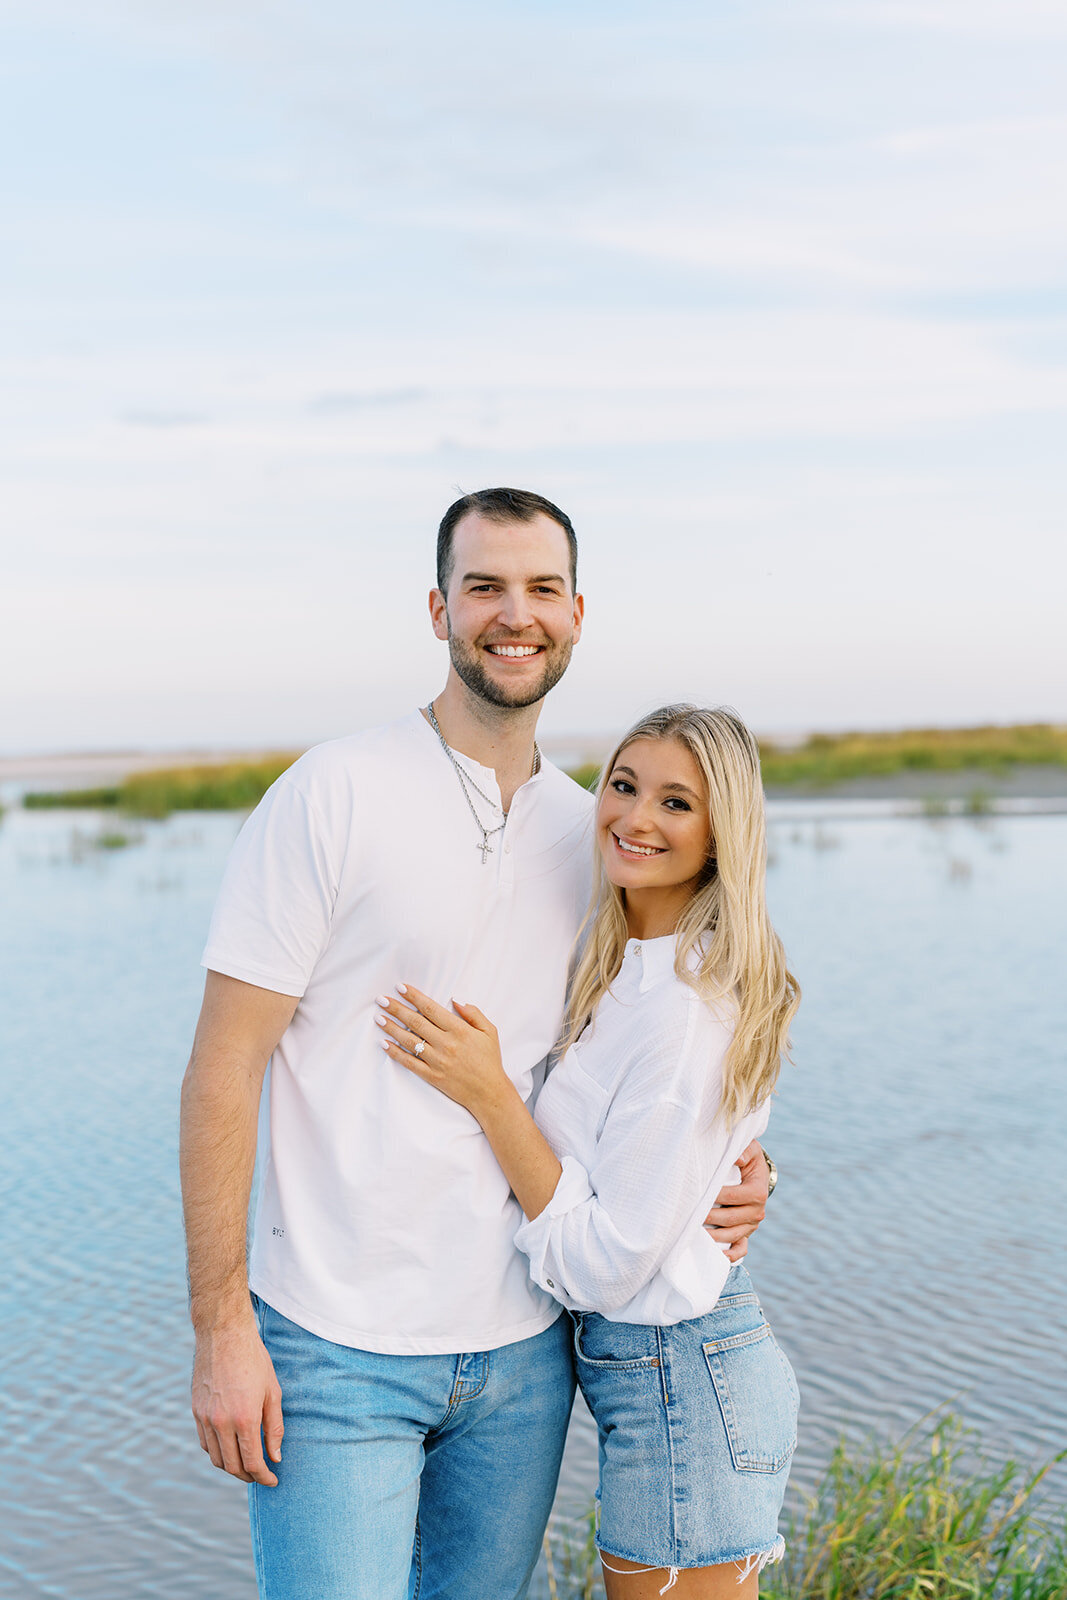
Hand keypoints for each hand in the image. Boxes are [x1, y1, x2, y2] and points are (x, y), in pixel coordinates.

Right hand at [191, 1312, 283, 1485]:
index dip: (264, 1476)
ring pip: (216, 1458)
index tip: (272, 1480)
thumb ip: (274, 1427)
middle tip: (261, 1474)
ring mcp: (205, 1418)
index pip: (252, 1462)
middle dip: (248, 1475)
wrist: (224, 1334)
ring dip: (231, 1467)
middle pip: (232, 1466)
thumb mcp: (273, 1392)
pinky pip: (205, 1443)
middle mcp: (221, 1423)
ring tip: (246, 1464)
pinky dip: (217, 1452)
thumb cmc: (254, 1360)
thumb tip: (275, 1457)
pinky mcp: (195, 1411)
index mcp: (244, 1418)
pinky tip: (229, 1447)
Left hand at [377, 984, 507, 1114]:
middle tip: (381, 1000)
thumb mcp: (489, 1031)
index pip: (431, 1009)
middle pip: (416, 1022)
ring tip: (379, 1018)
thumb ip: (473, 1013)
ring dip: (392, 1028)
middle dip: (396, 1009)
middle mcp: (446, 1044)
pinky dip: (395, 1053)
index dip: (414, 997)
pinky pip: (409, 1063)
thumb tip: (455, 999)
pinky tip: (385, 1044)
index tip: (400, 988)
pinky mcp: (432, 1076)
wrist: (489, 1093)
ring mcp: (437, 1061)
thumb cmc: (490, 1060)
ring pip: (409, 1041)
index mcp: (459, 1030)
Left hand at [703, 1140, 769, 1262]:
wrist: (757, 1173)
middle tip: (689, 1215)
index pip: (733, 1196)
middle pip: (730, 1218)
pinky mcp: (747, 1233)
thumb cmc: (749, 1159)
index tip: (698, 1194)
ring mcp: (752, 1225)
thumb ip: (745, 1151)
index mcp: (758, 1192)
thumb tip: (737, 1158)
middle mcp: (758, 1211)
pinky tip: (715, 1255)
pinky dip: (730, 1255)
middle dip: (708, 1216)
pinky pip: (741, 1249)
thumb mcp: (751, 1149)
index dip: (715, 1195)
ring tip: (694, 1232)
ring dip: (713, 1236)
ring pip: (732, 1235)